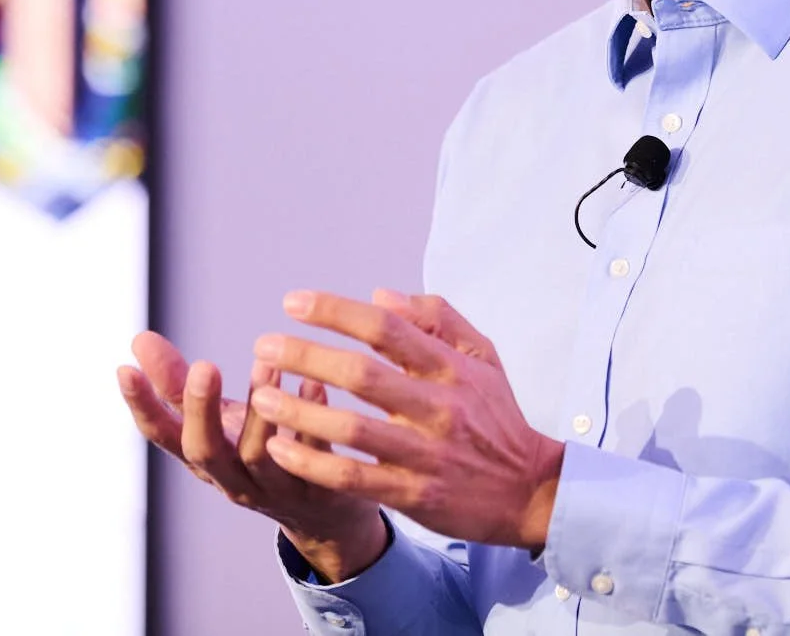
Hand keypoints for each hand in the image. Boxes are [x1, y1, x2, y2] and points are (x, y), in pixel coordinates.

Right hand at [116, 330, 388, 577]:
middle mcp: (232, 478)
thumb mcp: (219, 422)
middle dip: (201, 410)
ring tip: (267, 364)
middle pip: (205, 451)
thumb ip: (180, 385)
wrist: (324, 515)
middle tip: (203, 366)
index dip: (141, 406)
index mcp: (202, 460)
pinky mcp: (320, 489)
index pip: (161, 436)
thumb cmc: (260, 453)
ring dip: (260, 411)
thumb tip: (138, 340)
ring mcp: (275, 488)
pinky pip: (315, 455)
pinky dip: (312, 420)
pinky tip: (313, 384)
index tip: (125, 369)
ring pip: (259, 456)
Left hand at [249, 289, 565, 551]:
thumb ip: (438, 318)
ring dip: (299, 410)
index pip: (387, 328)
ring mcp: (425, 453)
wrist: (529, 489)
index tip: (294, 302)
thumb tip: (380, 295)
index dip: (336, 311)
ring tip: (260, 397)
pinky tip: (280, 448)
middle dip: (306, 354)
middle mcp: (438, 407)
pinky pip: (353, 476)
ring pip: (351, 427)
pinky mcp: (414, 494)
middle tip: (264, 344)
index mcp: (451, 368)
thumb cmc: (497, 416)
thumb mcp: (482, 356)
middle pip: (361, 373)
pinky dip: (313, 461)